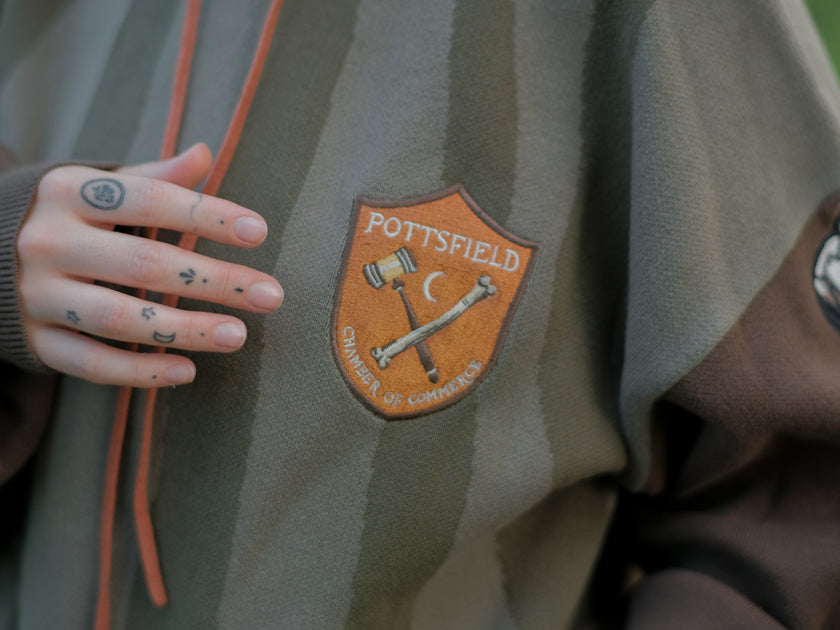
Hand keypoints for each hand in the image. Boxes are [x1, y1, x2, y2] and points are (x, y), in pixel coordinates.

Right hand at [17, 143, 283, 386]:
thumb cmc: (66, 217)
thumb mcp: (98, 187)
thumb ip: (153, 178)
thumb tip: (204, 153)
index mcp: (69, 194)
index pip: (150, 202)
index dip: (207, 216)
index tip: (259, 232)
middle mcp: (48, 243)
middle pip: (144, 265)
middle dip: (215, 281)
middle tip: (271, 295)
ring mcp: (38, 295)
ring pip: (119, 319)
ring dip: (185, 330)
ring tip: (239, 335)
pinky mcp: (37, 340)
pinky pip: (91, 363)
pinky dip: (140, 371)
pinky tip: (188, 372)